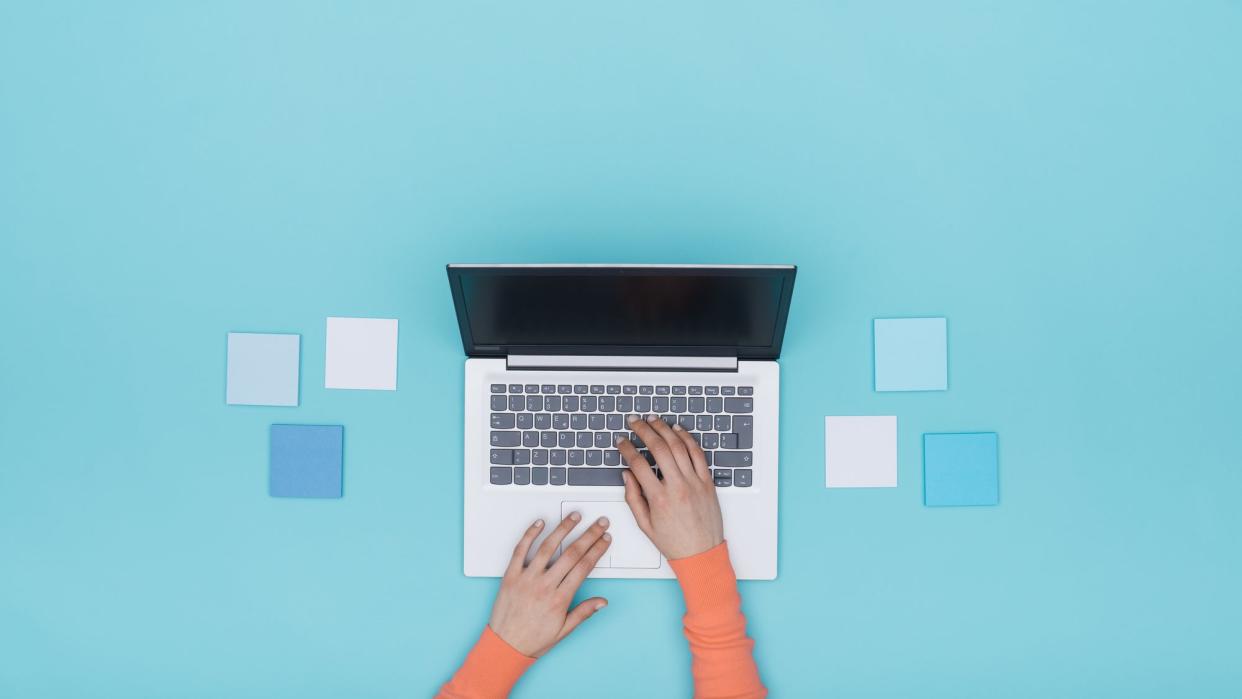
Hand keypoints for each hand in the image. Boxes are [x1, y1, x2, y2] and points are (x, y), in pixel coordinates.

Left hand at [488, 513, 611, 656]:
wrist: (504, 646)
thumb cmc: (533, 640)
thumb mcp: (564, 631)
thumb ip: (583, 612)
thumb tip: (602, 601)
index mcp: (559, 599)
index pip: (584, 567)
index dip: (597, 550)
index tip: (605, 540)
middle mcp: (544, 586)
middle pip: (571, 553)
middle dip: (589, 535)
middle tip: (599, 523)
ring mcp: (526, 578)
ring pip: (548, 547)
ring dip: (563, 529)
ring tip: (574, 516)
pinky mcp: (510, 575)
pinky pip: (520, 550)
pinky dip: (530, 535)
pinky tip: (540, 523)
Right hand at [617, 414, 724, 559]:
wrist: (702, 552)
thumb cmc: (674, 541)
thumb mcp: (645, 524)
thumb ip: (633, 497)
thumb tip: (627, 474)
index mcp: (659, 498)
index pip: (638, 464)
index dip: (626, 448)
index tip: (621, 441)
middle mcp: (677, 486)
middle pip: (659, 448)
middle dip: (643, 430)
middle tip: (634, 421)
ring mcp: (694, 482)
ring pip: (678, 446)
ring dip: (664, 429)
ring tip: (653, 420)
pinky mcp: (707, 481)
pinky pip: (697, 453)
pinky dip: (687, 438)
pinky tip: (677, 430)